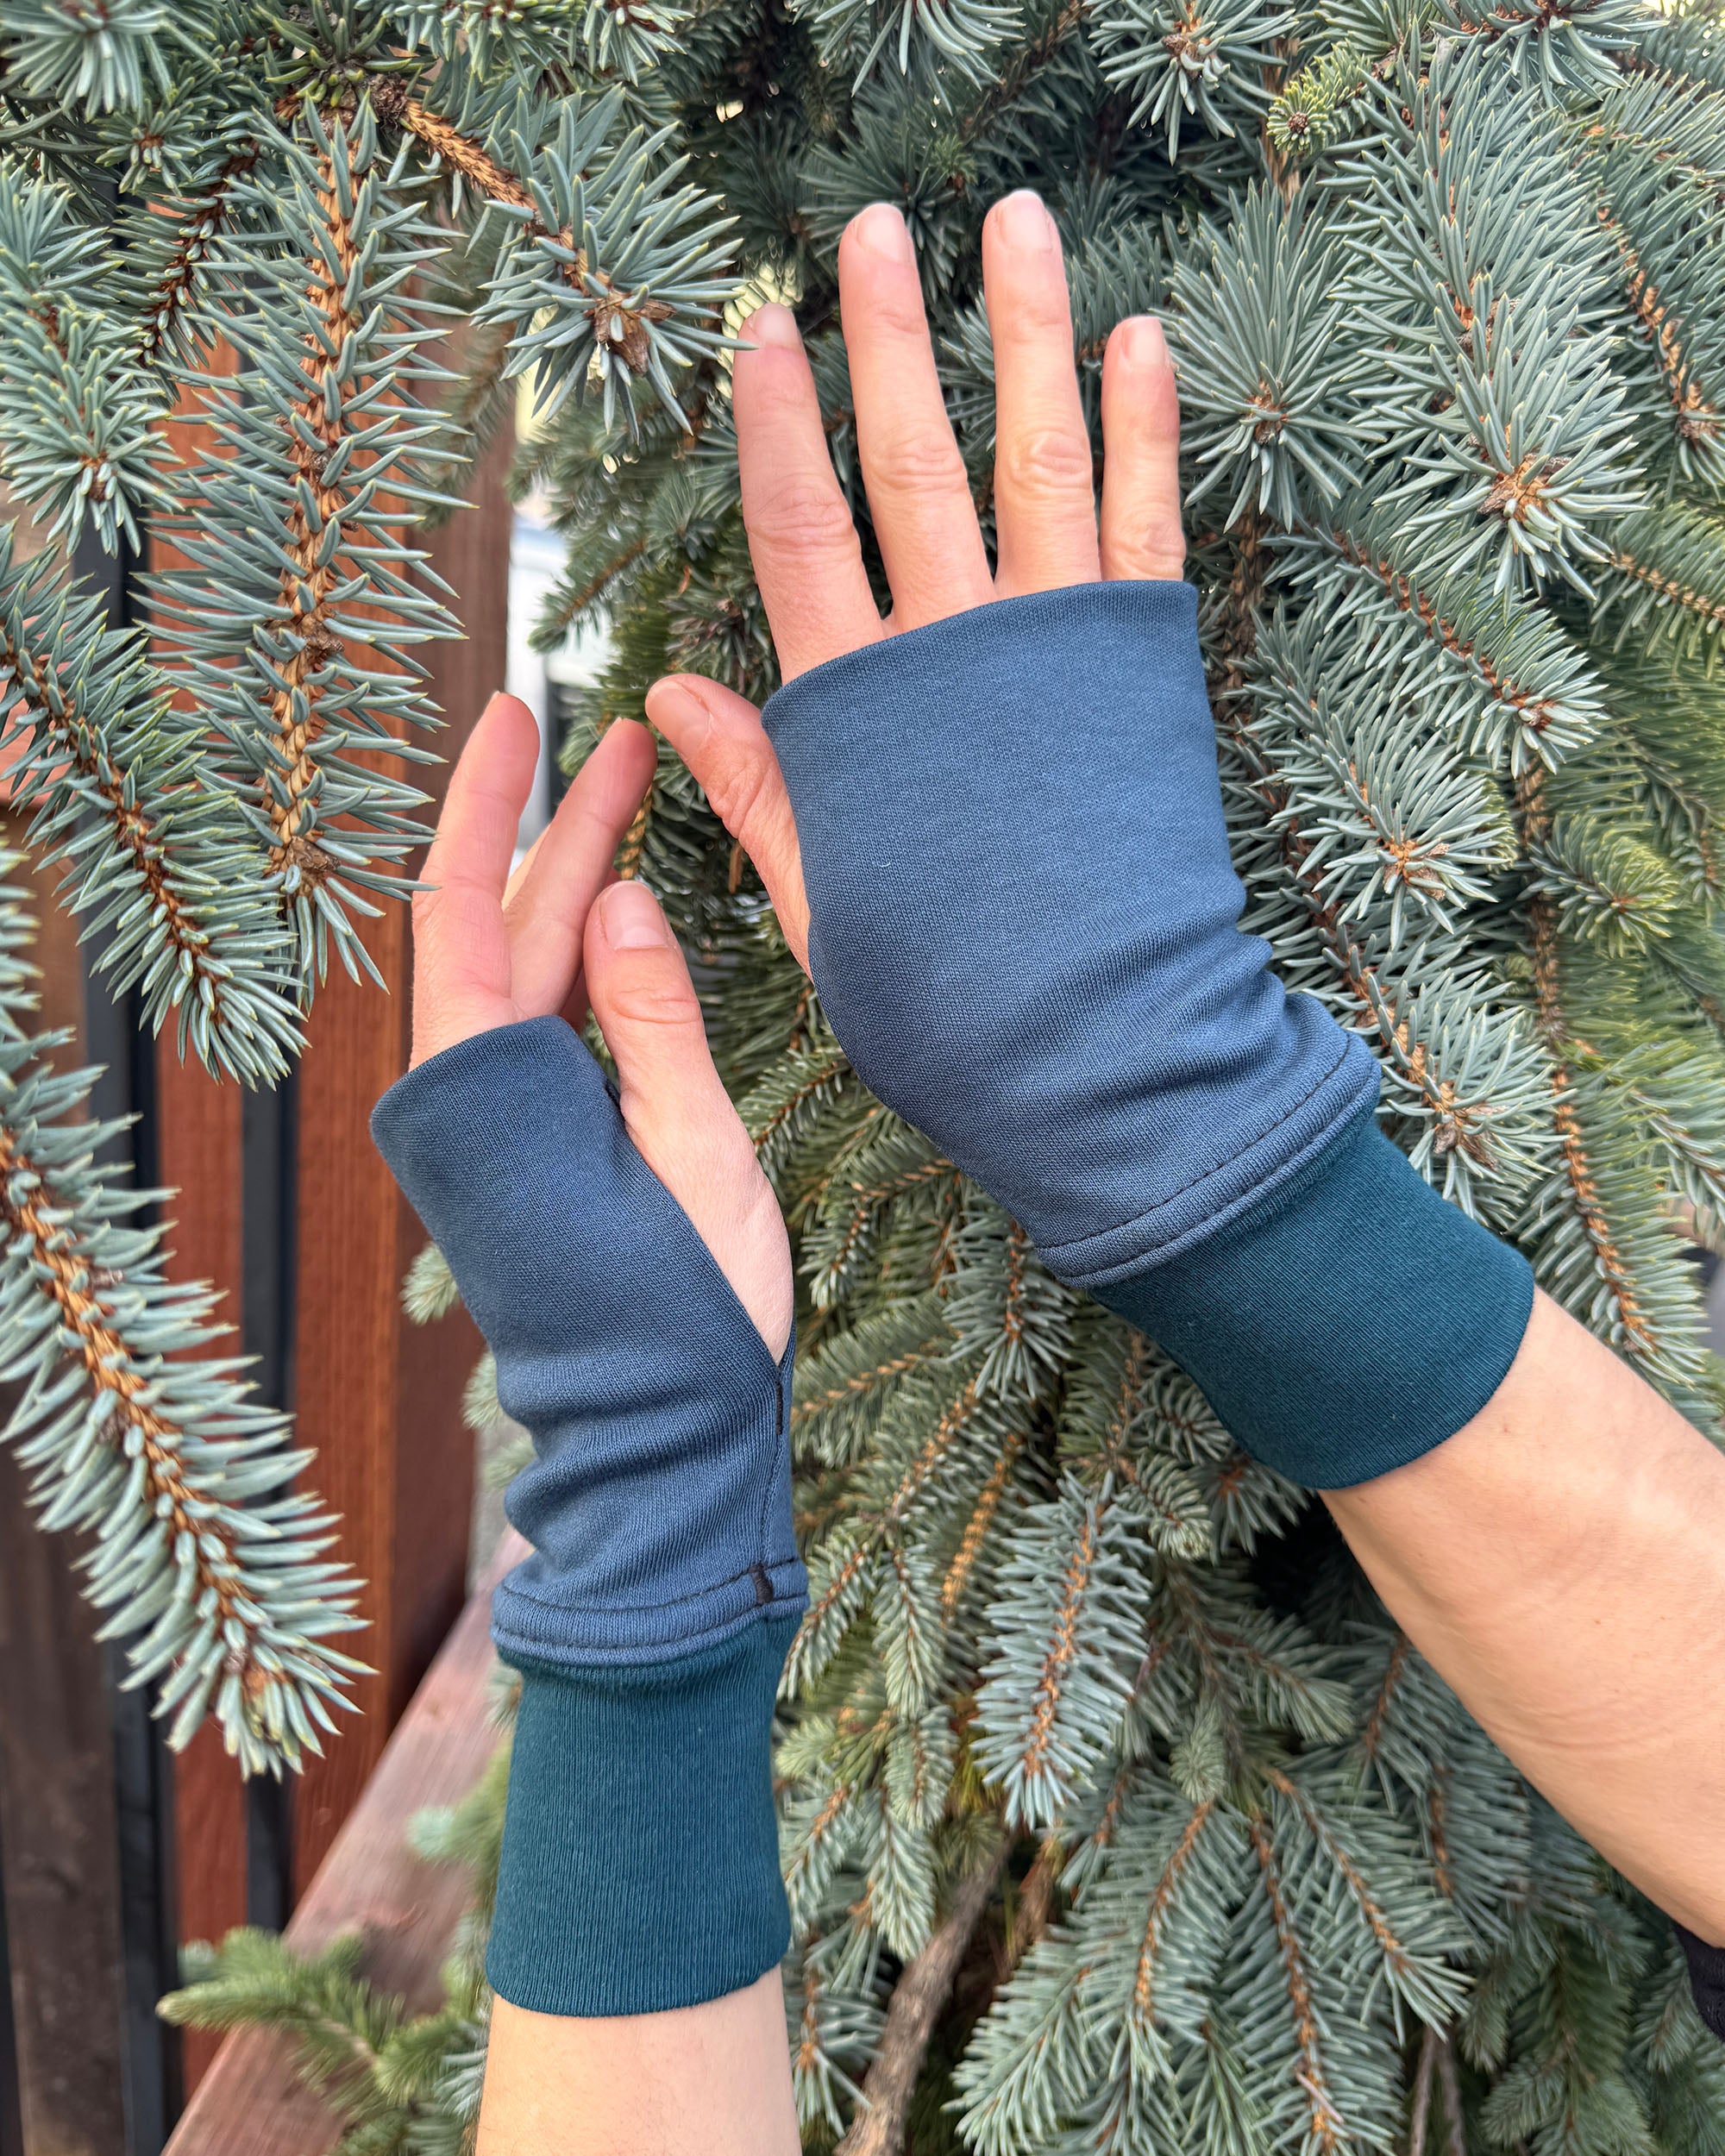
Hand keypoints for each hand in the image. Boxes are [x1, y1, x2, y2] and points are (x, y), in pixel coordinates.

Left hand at [410, 693, 792, 1356]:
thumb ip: (652, 1024)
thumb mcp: (695, 1158)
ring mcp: (497, 1126)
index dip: (490, 804)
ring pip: (526, 972)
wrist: (659, 1445)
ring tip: (640, 793)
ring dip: (577, 885)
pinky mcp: (530, 1148)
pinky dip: (586, 958)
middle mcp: (471, 1102)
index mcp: (488, 1097)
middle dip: (561, 828)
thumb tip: (615, 900)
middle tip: (624, 736)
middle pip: (500, 929)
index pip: (463, 912)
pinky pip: (547, 1024)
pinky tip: (629, 911)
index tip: (518, 710)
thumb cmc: (685, 1319)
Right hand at [644, 188, 1183, 965]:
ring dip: (1023, 336)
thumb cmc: (944, 991)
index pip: (800, 531)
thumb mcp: (819, 901)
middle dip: (890, 339)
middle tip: (875, 231)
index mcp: (861, 711)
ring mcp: (1056, 647)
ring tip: (1014, 225)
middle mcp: (956, 652)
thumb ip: (756, 783)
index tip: (767, 326)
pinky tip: (1141, 338)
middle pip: (911, 464)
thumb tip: (667, 686)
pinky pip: (1142, 519)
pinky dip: (1145, 427)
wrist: (1096, 1045)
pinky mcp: (1143, 662)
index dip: (778, 424)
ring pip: (1032, 459)